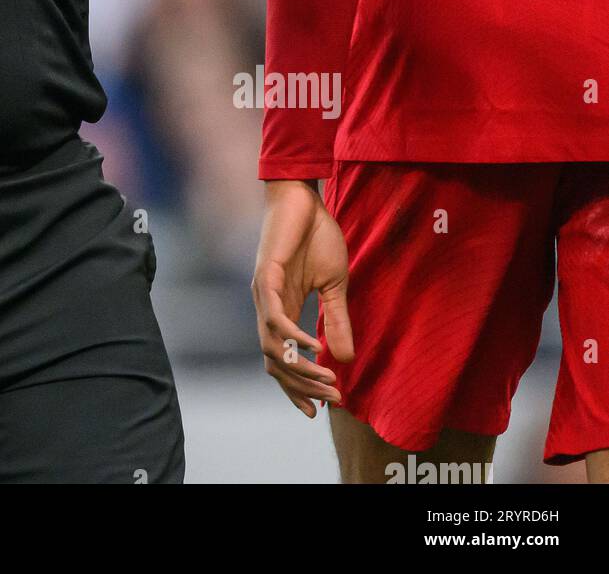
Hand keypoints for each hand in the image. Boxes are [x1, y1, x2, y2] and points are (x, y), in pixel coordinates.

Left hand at [252, 180, 352, 417]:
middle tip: (332, 398)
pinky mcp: (265, 276)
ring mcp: (263, 292)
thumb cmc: (317, 237)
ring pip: (272, 346)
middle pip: (275, 361)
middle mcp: (267, 306)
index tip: (319, 411)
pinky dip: (295, 337)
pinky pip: (275, 317)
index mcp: (281, 310)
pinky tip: (316, 347)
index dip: (296, 387)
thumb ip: (337, 320)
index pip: (281, 359)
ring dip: (301, 368)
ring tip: (330, 379)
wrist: (305, 199)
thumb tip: (345, 359)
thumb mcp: (335, 285)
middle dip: (302, 386)